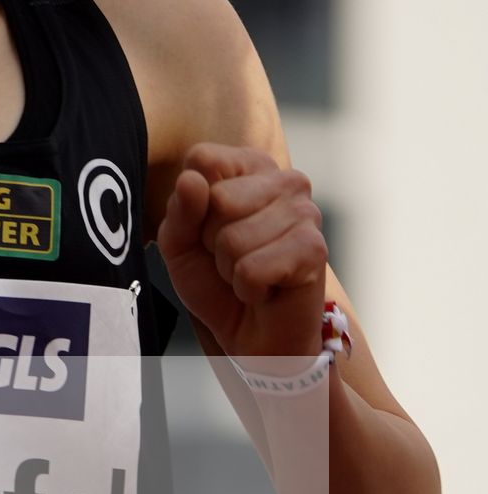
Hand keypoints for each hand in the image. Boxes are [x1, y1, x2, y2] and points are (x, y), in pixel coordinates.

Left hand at [156, 143, 326, 360]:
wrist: (253, 334)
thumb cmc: (216, 280)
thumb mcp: (179, 243)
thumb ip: (179, 210)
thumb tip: (191, 180)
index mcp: (250, 166)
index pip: (202, 159)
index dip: (191, 203)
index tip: (205, 228)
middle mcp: (284, 180)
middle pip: (218, 198)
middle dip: (211, 240)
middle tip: (231, 257)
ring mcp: (305, 212)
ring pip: (233, 238)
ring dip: (230, 269)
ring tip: (248, 273)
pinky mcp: (315, 248)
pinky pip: (252, 268)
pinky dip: (247, 288)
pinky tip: (264, 289)